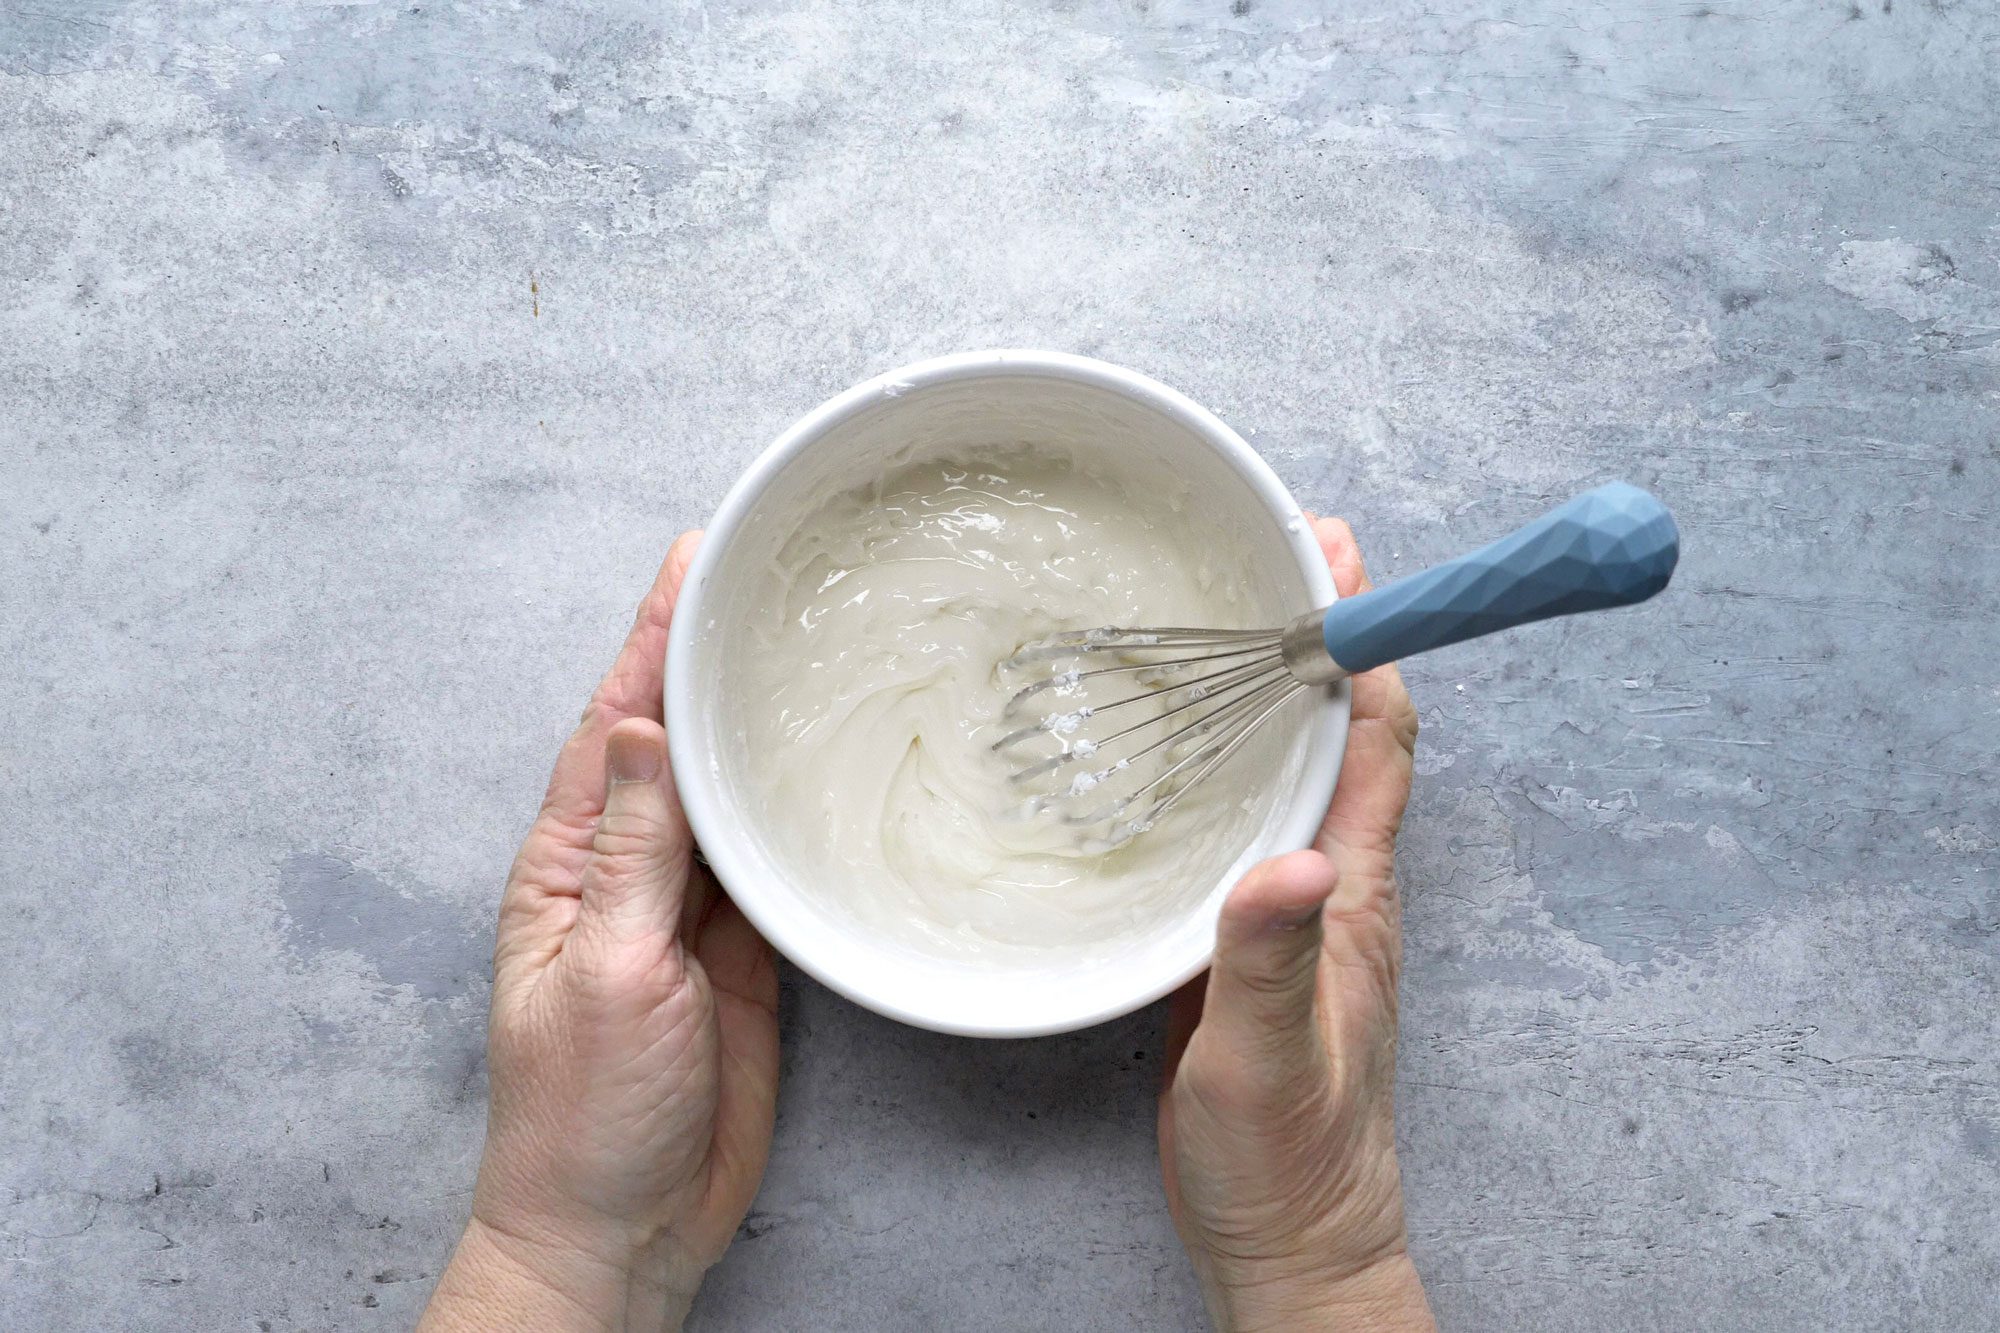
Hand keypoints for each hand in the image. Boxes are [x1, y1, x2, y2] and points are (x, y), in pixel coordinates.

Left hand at [421, 534, 779, 1332]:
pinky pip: (768, 863)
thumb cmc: (584, 1117)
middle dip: (705, 657)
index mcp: (570, 867)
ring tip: (796, 644)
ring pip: (724, 795)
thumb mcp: (607, 972)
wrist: (621, 1230)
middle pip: (673, 744)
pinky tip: (817, 766)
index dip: (651, 640)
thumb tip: (645, 730)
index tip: (692, 560)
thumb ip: (633, 854)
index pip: (617, 726)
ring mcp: (686, 913)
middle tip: (756, 573)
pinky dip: (789, 808)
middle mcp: (627, 875)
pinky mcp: (742, 955)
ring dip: (751, 722)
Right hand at [1159, 517, 1433, 1331]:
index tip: (1336, 559)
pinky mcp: (1250, 942)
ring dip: (1279, 692)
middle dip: (1323, 637)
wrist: (1291, 1239)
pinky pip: (1251, 823)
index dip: (1365, 646)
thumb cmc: (1293, 1161)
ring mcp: (1296, 911)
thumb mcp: (1270, 1062)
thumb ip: (1273, 965)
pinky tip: (1185, 754)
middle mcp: (1334, 886)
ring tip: (1231, 618)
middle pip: (1343, 735)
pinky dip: (1232, 764)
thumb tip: (1298, 865)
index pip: (1374, 744)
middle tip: (1282, 551)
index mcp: (1351, 896)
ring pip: (1296, 772)